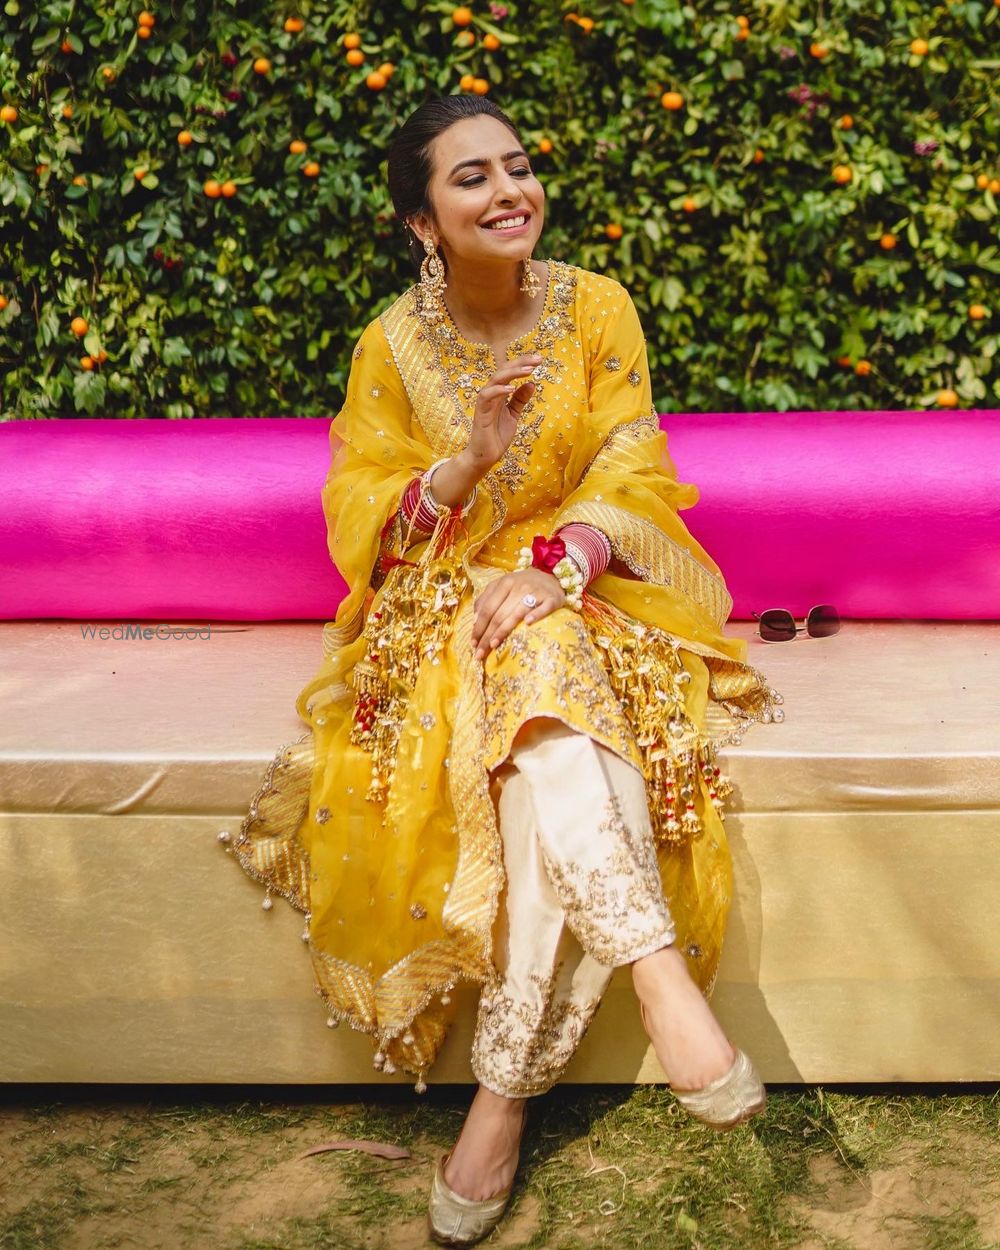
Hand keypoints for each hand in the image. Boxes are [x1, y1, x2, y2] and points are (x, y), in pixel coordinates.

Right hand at [464, 353, 542, 470]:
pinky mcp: (481, 413)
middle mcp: (491, 394)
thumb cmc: (497, 436)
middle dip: (521, 363)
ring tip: (529, 370)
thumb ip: (520, 400)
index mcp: (499, 393)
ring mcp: (485, 402)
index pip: (510, 372)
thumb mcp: (513, 415)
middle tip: (537, 359)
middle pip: (503, 370)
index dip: (523, 364)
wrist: (485, 456)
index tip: (539, 359)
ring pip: (495, 380)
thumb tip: (531, 383)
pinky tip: (512, 388)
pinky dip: (498, 390)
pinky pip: (487, 397)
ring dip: (512, 373)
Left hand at [472, 567, 564, 660]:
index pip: (488, 609)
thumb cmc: (521, 585)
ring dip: (504, 630)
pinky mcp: (552, 599)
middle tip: (480, 653)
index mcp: (504, 583)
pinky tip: (527, 624)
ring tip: (493, 645)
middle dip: (487, 635)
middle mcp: (519, 587)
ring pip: (517, 614)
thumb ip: (486, 599)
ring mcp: (536, 592)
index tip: (473, 643)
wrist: (550, 576)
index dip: (479, 627)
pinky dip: (535, 615)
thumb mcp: (501, 586)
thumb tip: (475, 620)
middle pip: (499, 615)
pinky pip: (543, 609)